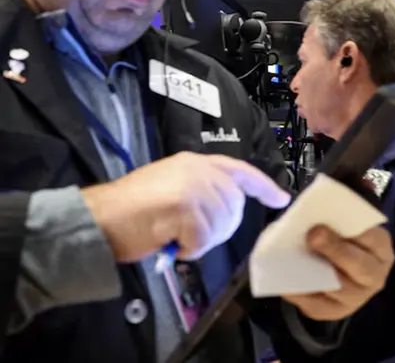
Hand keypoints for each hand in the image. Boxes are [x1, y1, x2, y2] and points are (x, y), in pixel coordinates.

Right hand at [82, 152, 291, 262]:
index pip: (240, 170)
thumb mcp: (170, 185)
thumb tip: (226, 207)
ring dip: (200, 241)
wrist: (96, 218)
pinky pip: (203, 240)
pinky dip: (188, 249)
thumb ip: (201, 189)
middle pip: (234, 205)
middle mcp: (198, 169)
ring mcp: (193, 186)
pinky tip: (170, 243)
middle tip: (193, 236)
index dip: (263, 186)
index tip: (281, 198)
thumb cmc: (129, 209)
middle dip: (221, 227)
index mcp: (195, 162)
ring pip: (220, 225)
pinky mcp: (186, 207)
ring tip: (175, 236)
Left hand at [282, 225, 394, 320]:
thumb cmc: (344, 239)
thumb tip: (314, 219)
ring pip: (339, 289)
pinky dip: (300, 294)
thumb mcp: (349, 227)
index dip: (356, 231)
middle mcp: (375, 276)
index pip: (373, 239)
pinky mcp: (336, 312)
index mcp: (381, 250)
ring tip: (293, 262)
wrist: (344, 265)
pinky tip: (286, 283)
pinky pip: (318, 306)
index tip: (338, 218)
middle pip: (359, 266)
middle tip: (313, 235)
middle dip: (335, 249)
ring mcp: (357, 297)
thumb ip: (337, 223)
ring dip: (316, 275)